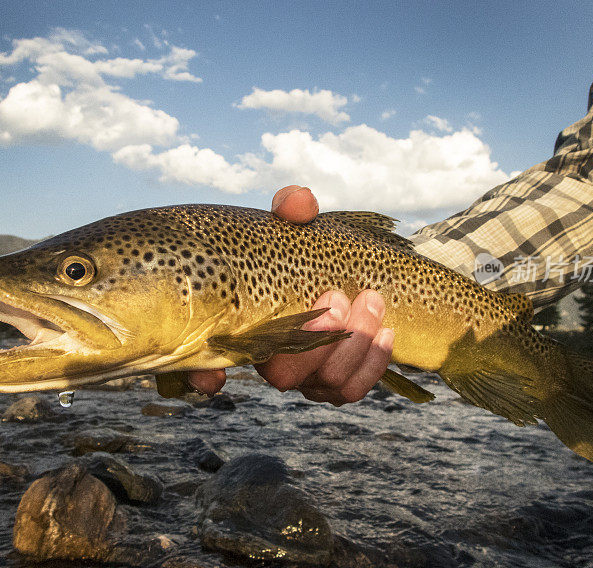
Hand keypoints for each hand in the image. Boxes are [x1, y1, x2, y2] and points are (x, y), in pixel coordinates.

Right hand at [187, 185, 392, 403]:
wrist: (350, 275)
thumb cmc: (307, 251)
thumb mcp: (295, 225)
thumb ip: (291, 209)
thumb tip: (299, 202)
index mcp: (246, 326)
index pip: (209, 363)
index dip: (205, 374)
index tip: (215, 375)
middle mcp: (272, 360)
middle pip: (285, 376)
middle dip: (316, 338)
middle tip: (337, 295)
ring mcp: (306, 377)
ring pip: (326, 383)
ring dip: (354, 343)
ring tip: (370, 300)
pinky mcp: (337, 383)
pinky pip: (352, 390)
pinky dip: (372, 363)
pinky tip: (386, 331)